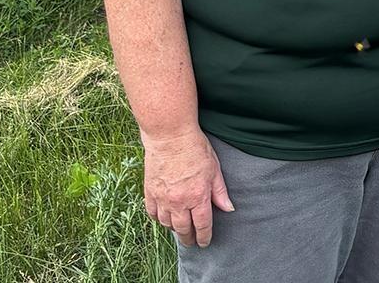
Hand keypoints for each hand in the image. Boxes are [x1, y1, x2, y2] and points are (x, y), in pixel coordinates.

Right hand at [141, 127, 233, 247]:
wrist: (170, 136)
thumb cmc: (195, 149)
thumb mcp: (214, 169)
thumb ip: (220, 192)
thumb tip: (228, 208)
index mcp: (198, 197)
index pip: (202, 225)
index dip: (204, 237)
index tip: (204, 243)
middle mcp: (179, 202)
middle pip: (183, 229)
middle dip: (188, 238)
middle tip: (191, 241)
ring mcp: (162, 198)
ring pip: (166, 224)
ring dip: (174, 229)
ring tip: (179, 229)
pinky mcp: (150, 192)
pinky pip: (152, 213)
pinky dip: (158, 218)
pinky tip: (163, 218)